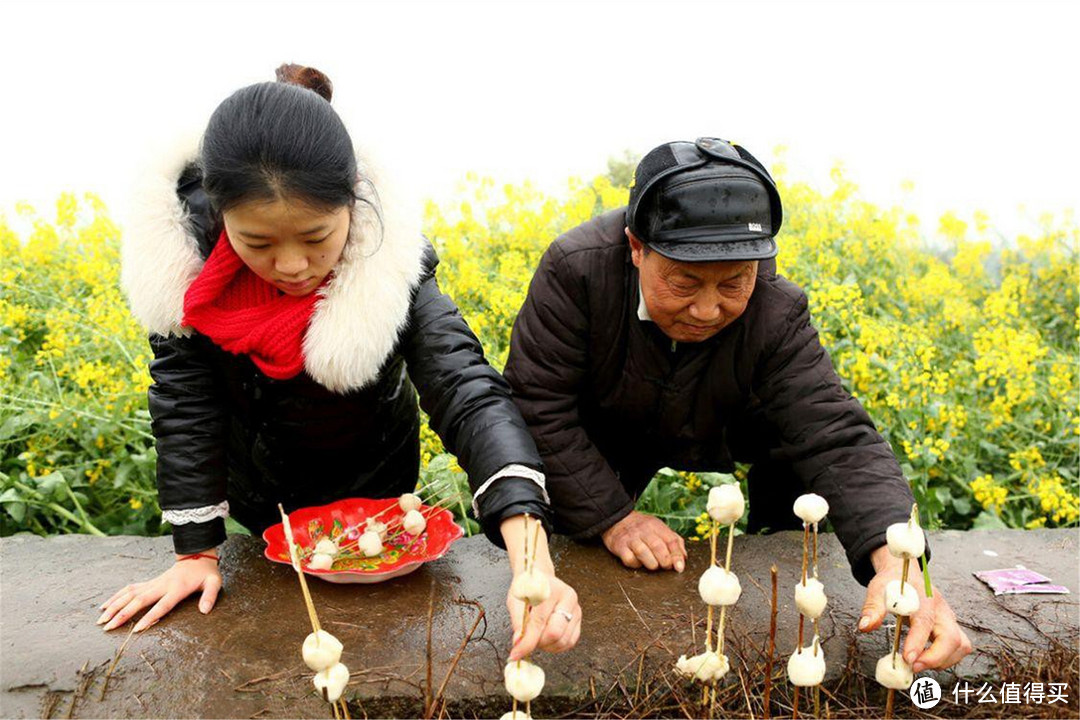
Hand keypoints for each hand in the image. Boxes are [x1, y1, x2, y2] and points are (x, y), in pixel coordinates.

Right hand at [97, 552, 222, 631]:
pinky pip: (129, 589)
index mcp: (177, 588)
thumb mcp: (214, 583)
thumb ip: (210, 596)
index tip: (136, 629)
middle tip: (108, 628)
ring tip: (100, 620)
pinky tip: (104, 606)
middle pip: (139, 600)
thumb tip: (205, 611)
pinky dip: (116, 597)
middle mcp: (161, 585)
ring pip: (129, 594)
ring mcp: (153, 583)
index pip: (162, 605)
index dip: (149, 617)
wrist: (197, 556)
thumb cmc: (206, 574)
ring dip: (114, 606)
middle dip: (122, 614)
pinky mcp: (148, 582)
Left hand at [507, 571, 580, 660]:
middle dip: (538, 643)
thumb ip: (517, 622)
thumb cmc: (526, 588)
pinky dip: (557, 646)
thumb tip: (518, 644)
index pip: (539, 622)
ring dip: (547, 646)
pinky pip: (570, 641)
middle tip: (528, 641)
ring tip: (537, 637)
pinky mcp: (579, 618)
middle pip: (555, 633)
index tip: (515, 654)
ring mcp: (576, 608)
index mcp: (550, 590)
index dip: (526, 642)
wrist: (539, 578)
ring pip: (564, 640)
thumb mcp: (515, 601)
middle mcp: (568, 598)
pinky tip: (547, 639)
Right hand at [601, 510, 685, 571]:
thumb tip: (684, 558)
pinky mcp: (619, 546)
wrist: (617, 519)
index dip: (677, 556)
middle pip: (658, 547)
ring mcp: (630, 538)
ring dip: (652, 563)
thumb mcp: (659, 528)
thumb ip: (674, 541)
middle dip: (665, 561)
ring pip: (643, 553)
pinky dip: (636, 564)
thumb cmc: (642, 528)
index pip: (671, 540)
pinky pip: (629, 559)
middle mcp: (643, 530)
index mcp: (656, 526)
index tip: (679, 567)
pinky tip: (638, 562)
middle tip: (666, 566)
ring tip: (653, 565)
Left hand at [859, 546, 971, 670]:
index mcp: (924, 598)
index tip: (908, 658)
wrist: (905, 574)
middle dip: (935, 657)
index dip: (918, 642)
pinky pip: (958, 648)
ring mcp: (949, 620)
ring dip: (943, 660)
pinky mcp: (950, 628)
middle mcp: (941, 610)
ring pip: (960, 645)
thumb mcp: (878, 589)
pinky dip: (946, 659)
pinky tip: (927, 659)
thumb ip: (872, 607)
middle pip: (952, 638)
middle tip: (912, 666)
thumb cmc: (894, 582)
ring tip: (919, 663)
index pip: (925, 622)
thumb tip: (865, 626)